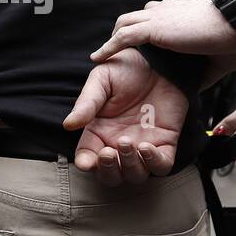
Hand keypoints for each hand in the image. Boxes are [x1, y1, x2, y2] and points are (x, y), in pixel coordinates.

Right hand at [63, 48, 187, 185]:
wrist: (159, 60)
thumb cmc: (127, 68)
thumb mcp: (101, 80)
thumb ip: (86, 103)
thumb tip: (68, 125)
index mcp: (99, 131)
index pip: (88, 157)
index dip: (86, 164)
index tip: (87, 162)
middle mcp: (119, 143)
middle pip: (111, 175)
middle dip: (108, 170)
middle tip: (108, 153)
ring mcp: (143, 145)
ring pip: (135, 175)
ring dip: (129, 166)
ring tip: (127, 143)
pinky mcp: (166, 143)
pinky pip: (161, 166)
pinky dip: (154, 163)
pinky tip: (146, 147)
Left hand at [91, 0, 235, 86]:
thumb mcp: (217, 58)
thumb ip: (202, 71)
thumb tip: (194, 87)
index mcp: (182, 13)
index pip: (157, 16)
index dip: (147, 27)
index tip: (142, 42)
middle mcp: (167, 11)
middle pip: (137, 16)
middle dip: (125, 30)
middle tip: (118, 49)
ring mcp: (159, 17)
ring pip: (125, 23)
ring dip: (114, 38)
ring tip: (103, 54)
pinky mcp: (155, 28)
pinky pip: (123, 36)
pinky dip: (109, 47)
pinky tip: (98, 58)